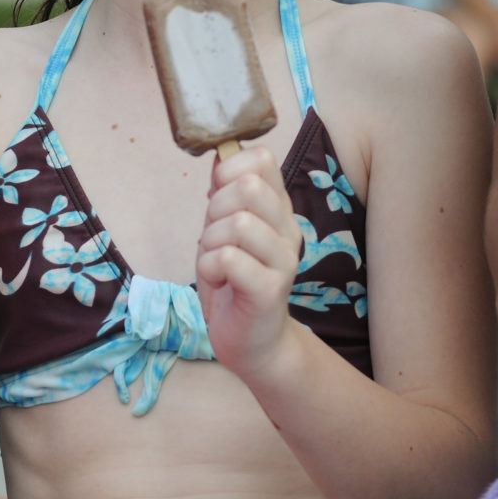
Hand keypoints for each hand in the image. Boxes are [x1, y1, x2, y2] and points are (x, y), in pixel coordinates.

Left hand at [194, 144, 303, 383]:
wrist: (252, 342)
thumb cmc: (233, 282)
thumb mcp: (222, 230)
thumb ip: (223, 195)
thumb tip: (219, 156)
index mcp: (279, 209)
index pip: (263, 160)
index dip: (230, 170)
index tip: (217, 198)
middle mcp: (288, 229)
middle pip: (248, 188)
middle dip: (214, 209)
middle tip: (214, 239)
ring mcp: (283, 260)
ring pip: (237, 223)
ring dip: (210, 243)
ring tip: (216, 263)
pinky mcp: (269, 289)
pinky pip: (228, 258)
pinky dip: (208, 266)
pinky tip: (217, 280)